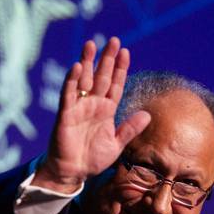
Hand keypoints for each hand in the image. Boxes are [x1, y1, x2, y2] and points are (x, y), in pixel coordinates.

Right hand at [33, 37, 151, 192]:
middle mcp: (93, 105)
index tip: (126, 52)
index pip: (115, 84)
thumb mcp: (116, 144)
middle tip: (113, 40)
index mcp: (106, 110)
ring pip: (83, 80)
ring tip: (91, 44)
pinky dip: (71, 81)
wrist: (73, 173)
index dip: (120, 68)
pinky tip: (77, 67)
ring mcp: (78, 108)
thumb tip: (147, 114)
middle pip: (101, 76)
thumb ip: (129, 129)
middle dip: (106, 59)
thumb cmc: (92, 159)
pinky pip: (68, 94)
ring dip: (87, 62)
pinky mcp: (65, 114)